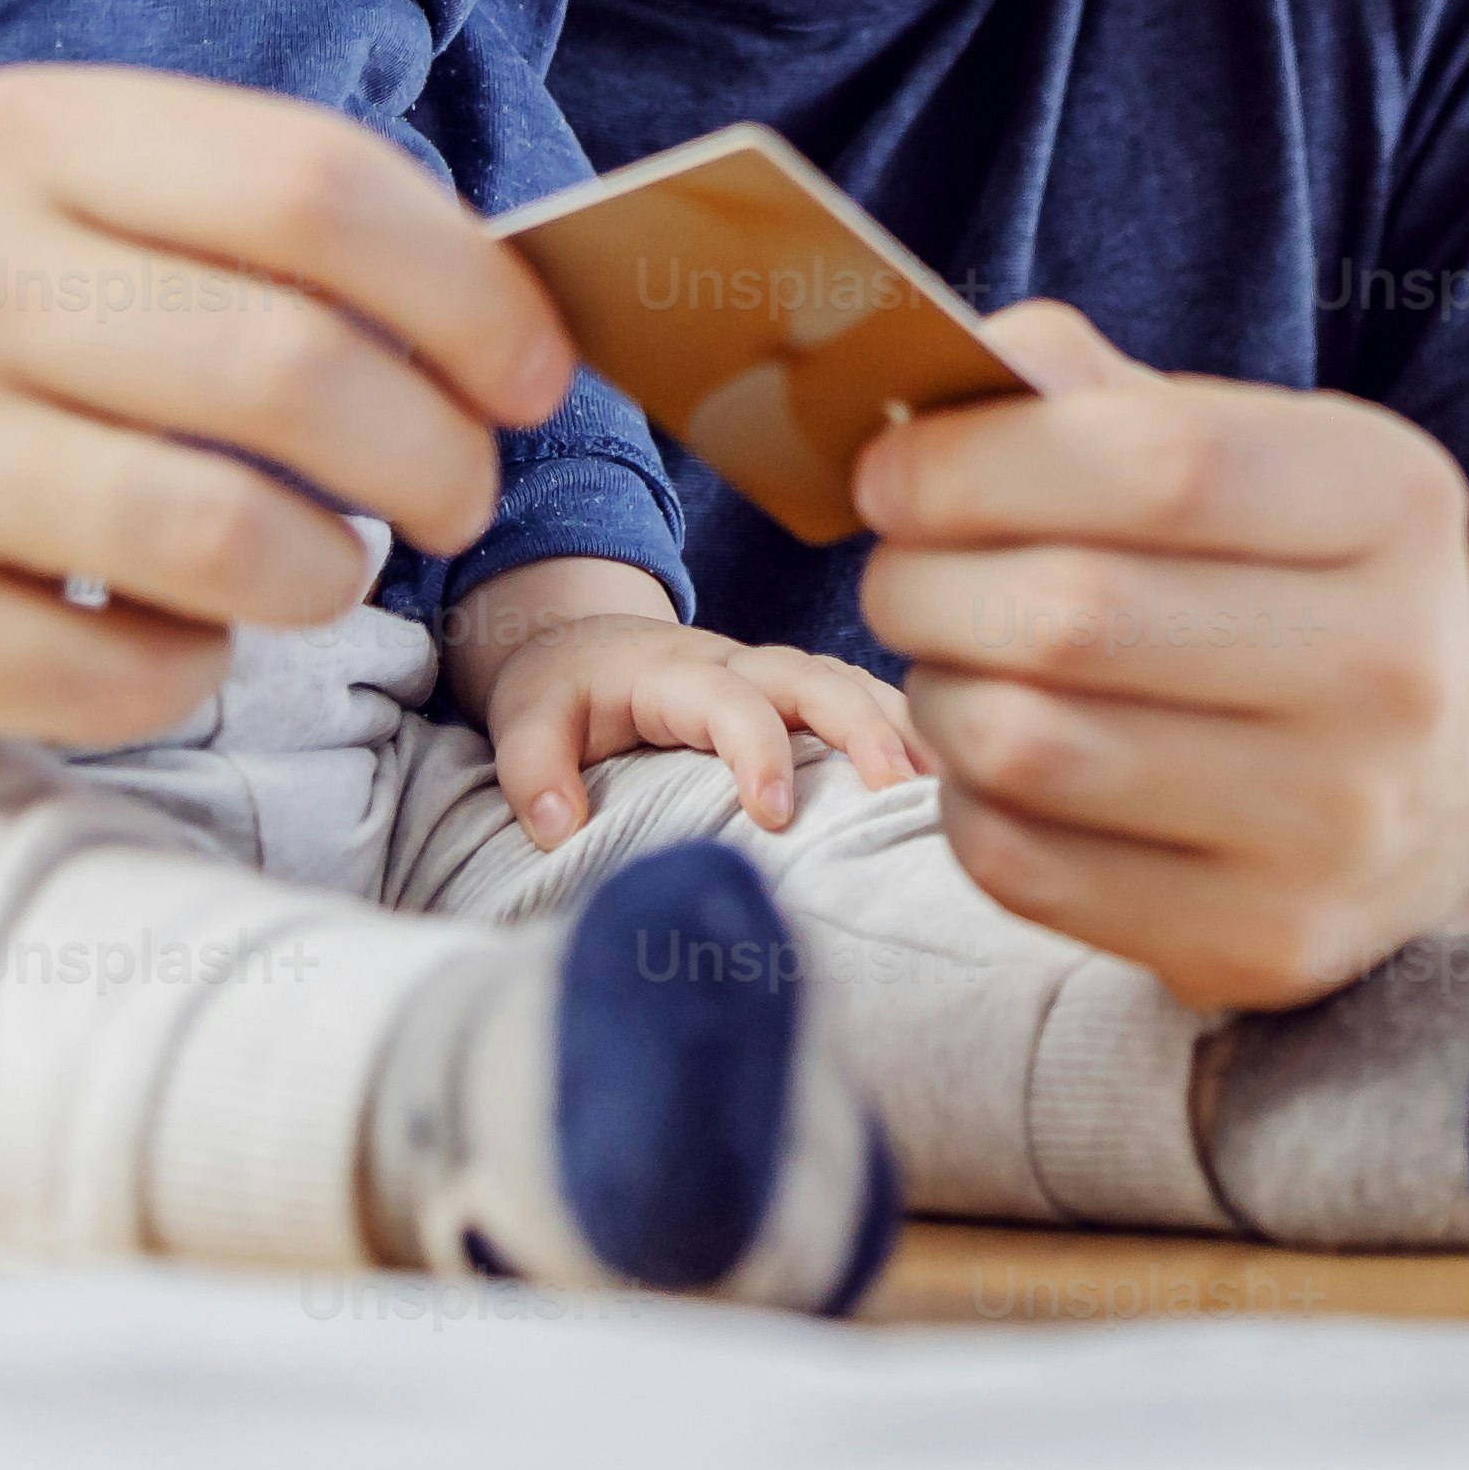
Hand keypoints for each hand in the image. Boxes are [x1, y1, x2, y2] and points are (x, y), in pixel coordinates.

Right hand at [0, 66, 570, 764]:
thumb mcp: (48, 224)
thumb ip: (247, 234)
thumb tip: (508, 314)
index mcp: (20, 143)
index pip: (313, 183)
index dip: (469, 288)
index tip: (534, 369)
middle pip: (298, 371)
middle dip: (440, 456)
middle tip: (460, 492)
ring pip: (233, 541)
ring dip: (329, 576)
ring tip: (321, 567)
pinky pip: (131, 678)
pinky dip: (192, 673)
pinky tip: (160, 636)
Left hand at [450, 561, 932, 845]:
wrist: (578, 642)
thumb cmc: (559, 689)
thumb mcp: (523, 718)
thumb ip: (532, 769)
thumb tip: (558, 827)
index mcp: (673, 670)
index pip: (731, 701)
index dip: (759, 751)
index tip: (775, 817)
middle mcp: (736, 662)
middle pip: (815, 678)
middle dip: (862, 728)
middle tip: (895, 792)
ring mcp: (773, 674)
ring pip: (852, 682)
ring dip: (902, 724)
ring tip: (945, 788)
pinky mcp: (794, 693)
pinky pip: (862, 695)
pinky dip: (907, 724)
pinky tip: (943, 774)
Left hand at [850, 303, 1468, 1012]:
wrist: (1435, 797)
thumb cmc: (1294, 591)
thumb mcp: (1252, 463)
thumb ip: (1109, 403)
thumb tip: (971, 365)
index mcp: (1392, 506)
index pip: (1156, 464)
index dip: (981, 460)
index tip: (887, 468)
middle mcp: (1391, 668)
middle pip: (1074, 611)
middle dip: (926, 578)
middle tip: (895, 568)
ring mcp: (1337, 825)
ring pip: (1029, 745)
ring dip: (937, 689)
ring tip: (949, 660)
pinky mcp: (1263, 940)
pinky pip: (1024, 863)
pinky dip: (964, 799)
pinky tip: (994, 761)